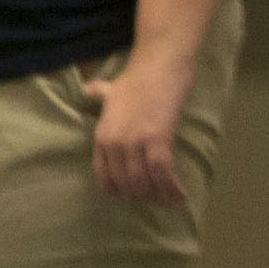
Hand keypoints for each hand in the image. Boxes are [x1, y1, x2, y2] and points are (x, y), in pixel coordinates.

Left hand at [86, 52, 189, 205]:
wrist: (159, 66)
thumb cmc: (136, 78)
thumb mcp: (109, 89)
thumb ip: (98, 94)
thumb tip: (87, 89)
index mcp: (101, 136)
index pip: (104, 176)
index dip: (118, 191)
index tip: (129, 196)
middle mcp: (115, 144)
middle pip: (126, 184)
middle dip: (142, 196)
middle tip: (155, 200)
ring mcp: (135, 143)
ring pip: (145, 183)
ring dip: (159, 196)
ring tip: (169, 201)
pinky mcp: (158, 141)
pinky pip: (163, 174)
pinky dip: (172, 189)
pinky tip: (180, 196)